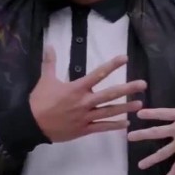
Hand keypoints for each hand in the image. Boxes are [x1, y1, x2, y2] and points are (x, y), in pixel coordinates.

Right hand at [30, 45, 146, 142]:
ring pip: (109, 112)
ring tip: (139, 104)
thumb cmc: (40, 101)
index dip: (112, 65)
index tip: (125, 58)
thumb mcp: (45, 79)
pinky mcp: (84, 130)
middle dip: (128, 89)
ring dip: (125, 108)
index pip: (98, 74)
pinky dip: (114, 126)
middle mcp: (85, 102)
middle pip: (110, 94)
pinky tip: (126, 123)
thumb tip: (49, 45)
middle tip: (142, 85)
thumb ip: (50, 62)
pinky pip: (102, 128)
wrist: (32, 124)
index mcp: (77, 88)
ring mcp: (86, 117)